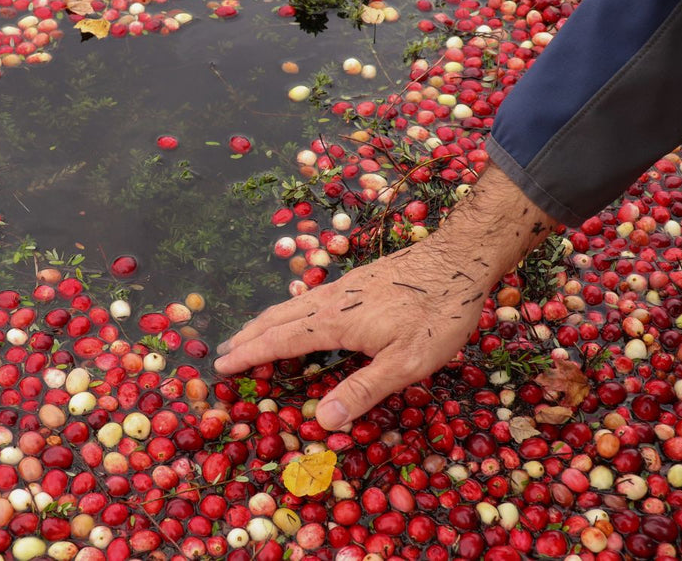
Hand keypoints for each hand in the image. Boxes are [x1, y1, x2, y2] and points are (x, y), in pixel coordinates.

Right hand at [213, 241, 488, 429]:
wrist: (459, 261)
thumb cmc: (436, 315)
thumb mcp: (405, 364)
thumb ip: (362, 391)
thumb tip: (321, 420)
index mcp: (334, 322)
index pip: (279, 341)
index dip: (249, 355)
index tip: (221, 365)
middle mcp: (330, 300)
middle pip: (277, 318)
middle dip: (248, 336)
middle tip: (222, 352)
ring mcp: (343, 287)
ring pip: (292, 304)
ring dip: (265, 322)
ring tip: (249, 334)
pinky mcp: (357, 281)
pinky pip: (308, 298)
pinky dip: (287, 311)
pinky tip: (297, 314)